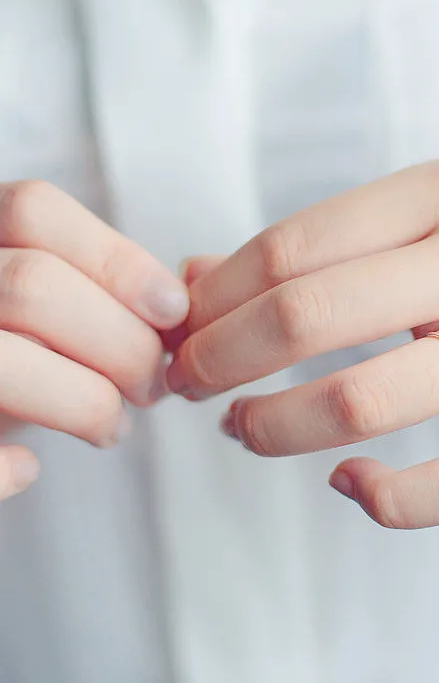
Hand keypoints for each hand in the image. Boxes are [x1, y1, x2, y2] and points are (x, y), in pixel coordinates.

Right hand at [0, 181, 189, 498]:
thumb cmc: (12, 352)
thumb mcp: (45, 307)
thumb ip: (94, 294)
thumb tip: (177, 311)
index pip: (34, 212)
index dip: (118, 261)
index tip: (174, 310)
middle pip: (34, 286)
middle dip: (122, 343)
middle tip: (155, 386)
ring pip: (3, 361)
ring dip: (86, 401)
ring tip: (112, 426)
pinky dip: (0, 470)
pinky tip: (26, 467)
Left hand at [170, 161, 438, 527]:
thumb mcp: (433, 221)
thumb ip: (322, 245)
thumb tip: (196, 275)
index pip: (291, 247)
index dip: (215, 299)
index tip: (185, 332)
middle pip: (309, 314)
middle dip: (220, 360)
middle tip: (189, 385)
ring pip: (365, 400)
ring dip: (275, 426)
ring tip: (244, 431)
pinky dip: (388, 501)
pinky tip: (350, 486)